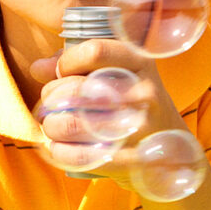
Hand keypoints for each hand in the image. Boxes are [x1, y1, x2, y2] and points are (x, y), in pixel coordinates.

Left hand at [25, 32, 186, 176]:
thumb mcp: (116, 77)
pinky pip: (80, 156)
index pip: (94, 50)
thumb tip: (38, 68)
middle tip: (48, 107)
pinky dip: (60, 152)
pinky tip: (58, 149)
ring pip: (72, 123)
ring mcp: (140, 127)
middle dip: (51, 98)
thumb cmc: (133, 107)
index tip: (60, 74)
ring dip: (51, 126)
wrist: (172, 152)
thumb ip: (77, 66)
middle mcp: (144, 92)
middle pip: (77, 89)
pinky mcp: (132, 159)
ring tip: (51, 127)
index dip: (67, 62)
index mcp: (141, 63)